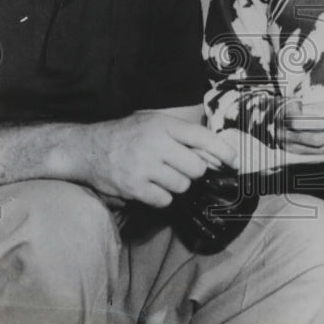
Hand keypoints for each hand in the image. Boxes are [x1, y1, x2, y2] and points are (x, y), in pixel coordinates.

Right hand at [83, 112, 237, 207]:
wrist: (87, 149)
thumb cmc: (126, 136)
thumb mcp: (153, 124)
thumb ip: (181, 136)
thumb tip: (215, 156)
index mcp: (163, 125)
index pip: (202, 137)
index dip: (224, 151)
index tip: (236, 162)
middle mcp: (155, 143)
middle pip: (196, 168)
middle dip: (191, 171)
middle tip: (176, 167)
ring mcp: (144, 166)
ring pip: (182, 186)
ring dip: (175, 185)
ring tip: (158, 175)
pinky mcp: (134, 186)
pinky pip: (164, 199)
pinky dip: (160, 197)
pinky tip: (148, 186)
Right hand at [279, 98, 323, 155]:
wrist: (270, 120)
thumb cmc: (289, 108)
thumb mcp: (296, 103)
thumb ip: (311, 107)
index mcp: (284, 118)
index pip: (302, 122)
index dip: (320, 123)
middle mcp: (284, 135)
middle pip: (312, 139)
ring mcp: (288, 147)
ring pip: (315, 150)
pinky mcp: (293, 155)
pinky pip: (314, 156)